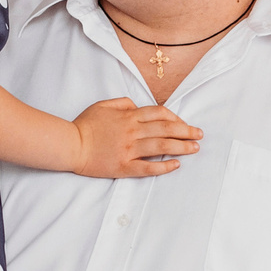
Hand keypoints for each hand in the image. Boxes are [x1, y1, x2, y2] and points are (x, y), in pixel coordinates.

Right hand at [69, 98, 201, 178]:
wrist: (70, 145)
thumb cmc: (85, 125)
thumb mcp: (103, 105)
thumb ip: (123, 103)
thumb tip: (138, 106)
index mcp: (129, 116)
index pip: (159, 114)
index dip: (176, 118)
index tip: (185, 123)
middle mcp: (132, 131)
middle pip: (166, 129)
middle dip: (186, 131)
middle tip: (200, 135)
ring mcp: (129, 150)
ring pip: (161, 146)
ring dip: (181, 147)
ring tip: (194, 148)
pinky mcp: (124, 166)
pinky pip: (148, 167)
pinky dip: (163, 166)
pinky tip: (175, 165)